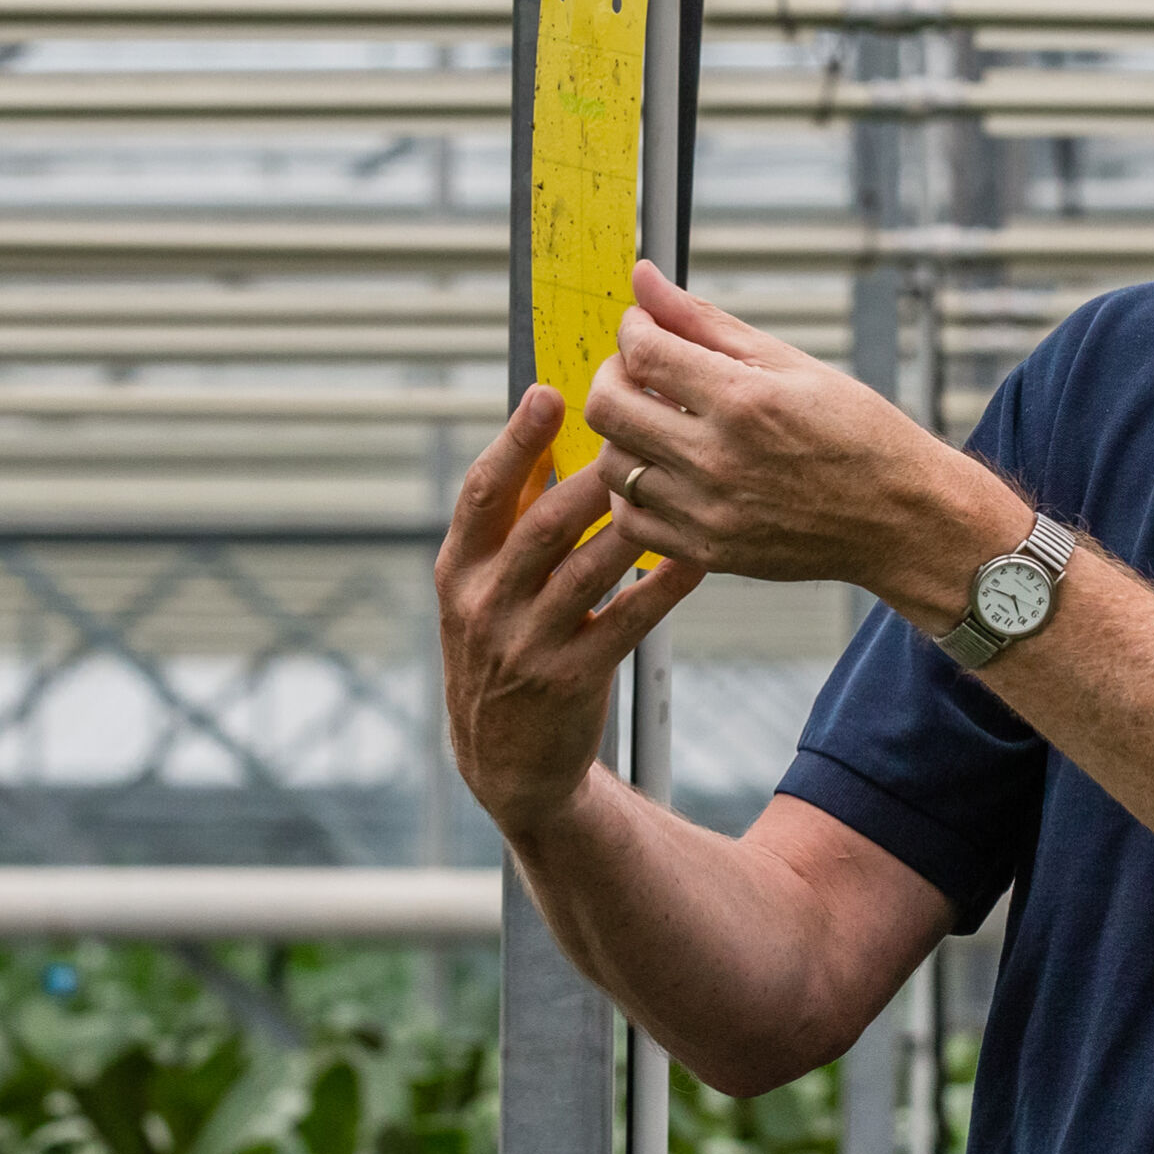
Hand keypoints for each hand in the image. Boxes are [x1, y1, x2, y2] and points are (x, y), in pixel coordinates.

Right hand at [436, 383, 708, 840]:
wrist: (505, 762)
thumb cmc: (504, 649)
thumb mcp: (482, 590)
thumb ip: (509, 525)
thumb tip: (547, 438)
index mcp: (456, 570)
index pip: (482, 494)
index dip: (514, 441)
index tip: (547, 392)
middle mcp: (483, 604)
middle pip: (541, 526)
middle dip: (589, 476)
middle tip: (634, 429)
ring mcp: (526, 645)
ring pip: (585, 571)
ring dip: (632, 523)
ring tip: (670, 478)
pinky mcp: (571, 680)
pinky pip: (625, 623)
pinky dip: (662, 587)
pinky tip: (696, 558)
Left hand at [584, 263, 1026, 608]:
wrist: (902, 519)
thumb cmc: (859, 436)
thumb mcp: (790, 362)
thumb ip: (705, 322)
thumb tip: (644, 279)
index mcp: (743, 401)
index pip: (642, 352)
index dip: (633, 328)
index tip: (646, 326)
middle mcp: (718, 460)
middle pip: (608, 407)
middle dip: (613, 374)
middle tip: (640, 369)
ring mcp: (708, 512)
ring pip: (612, 464)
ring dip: (624, 432)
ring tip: (661, 420)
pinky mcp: (707, 552)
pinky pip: (631, 519)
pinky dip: (632, 489)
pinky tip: (663, 468)